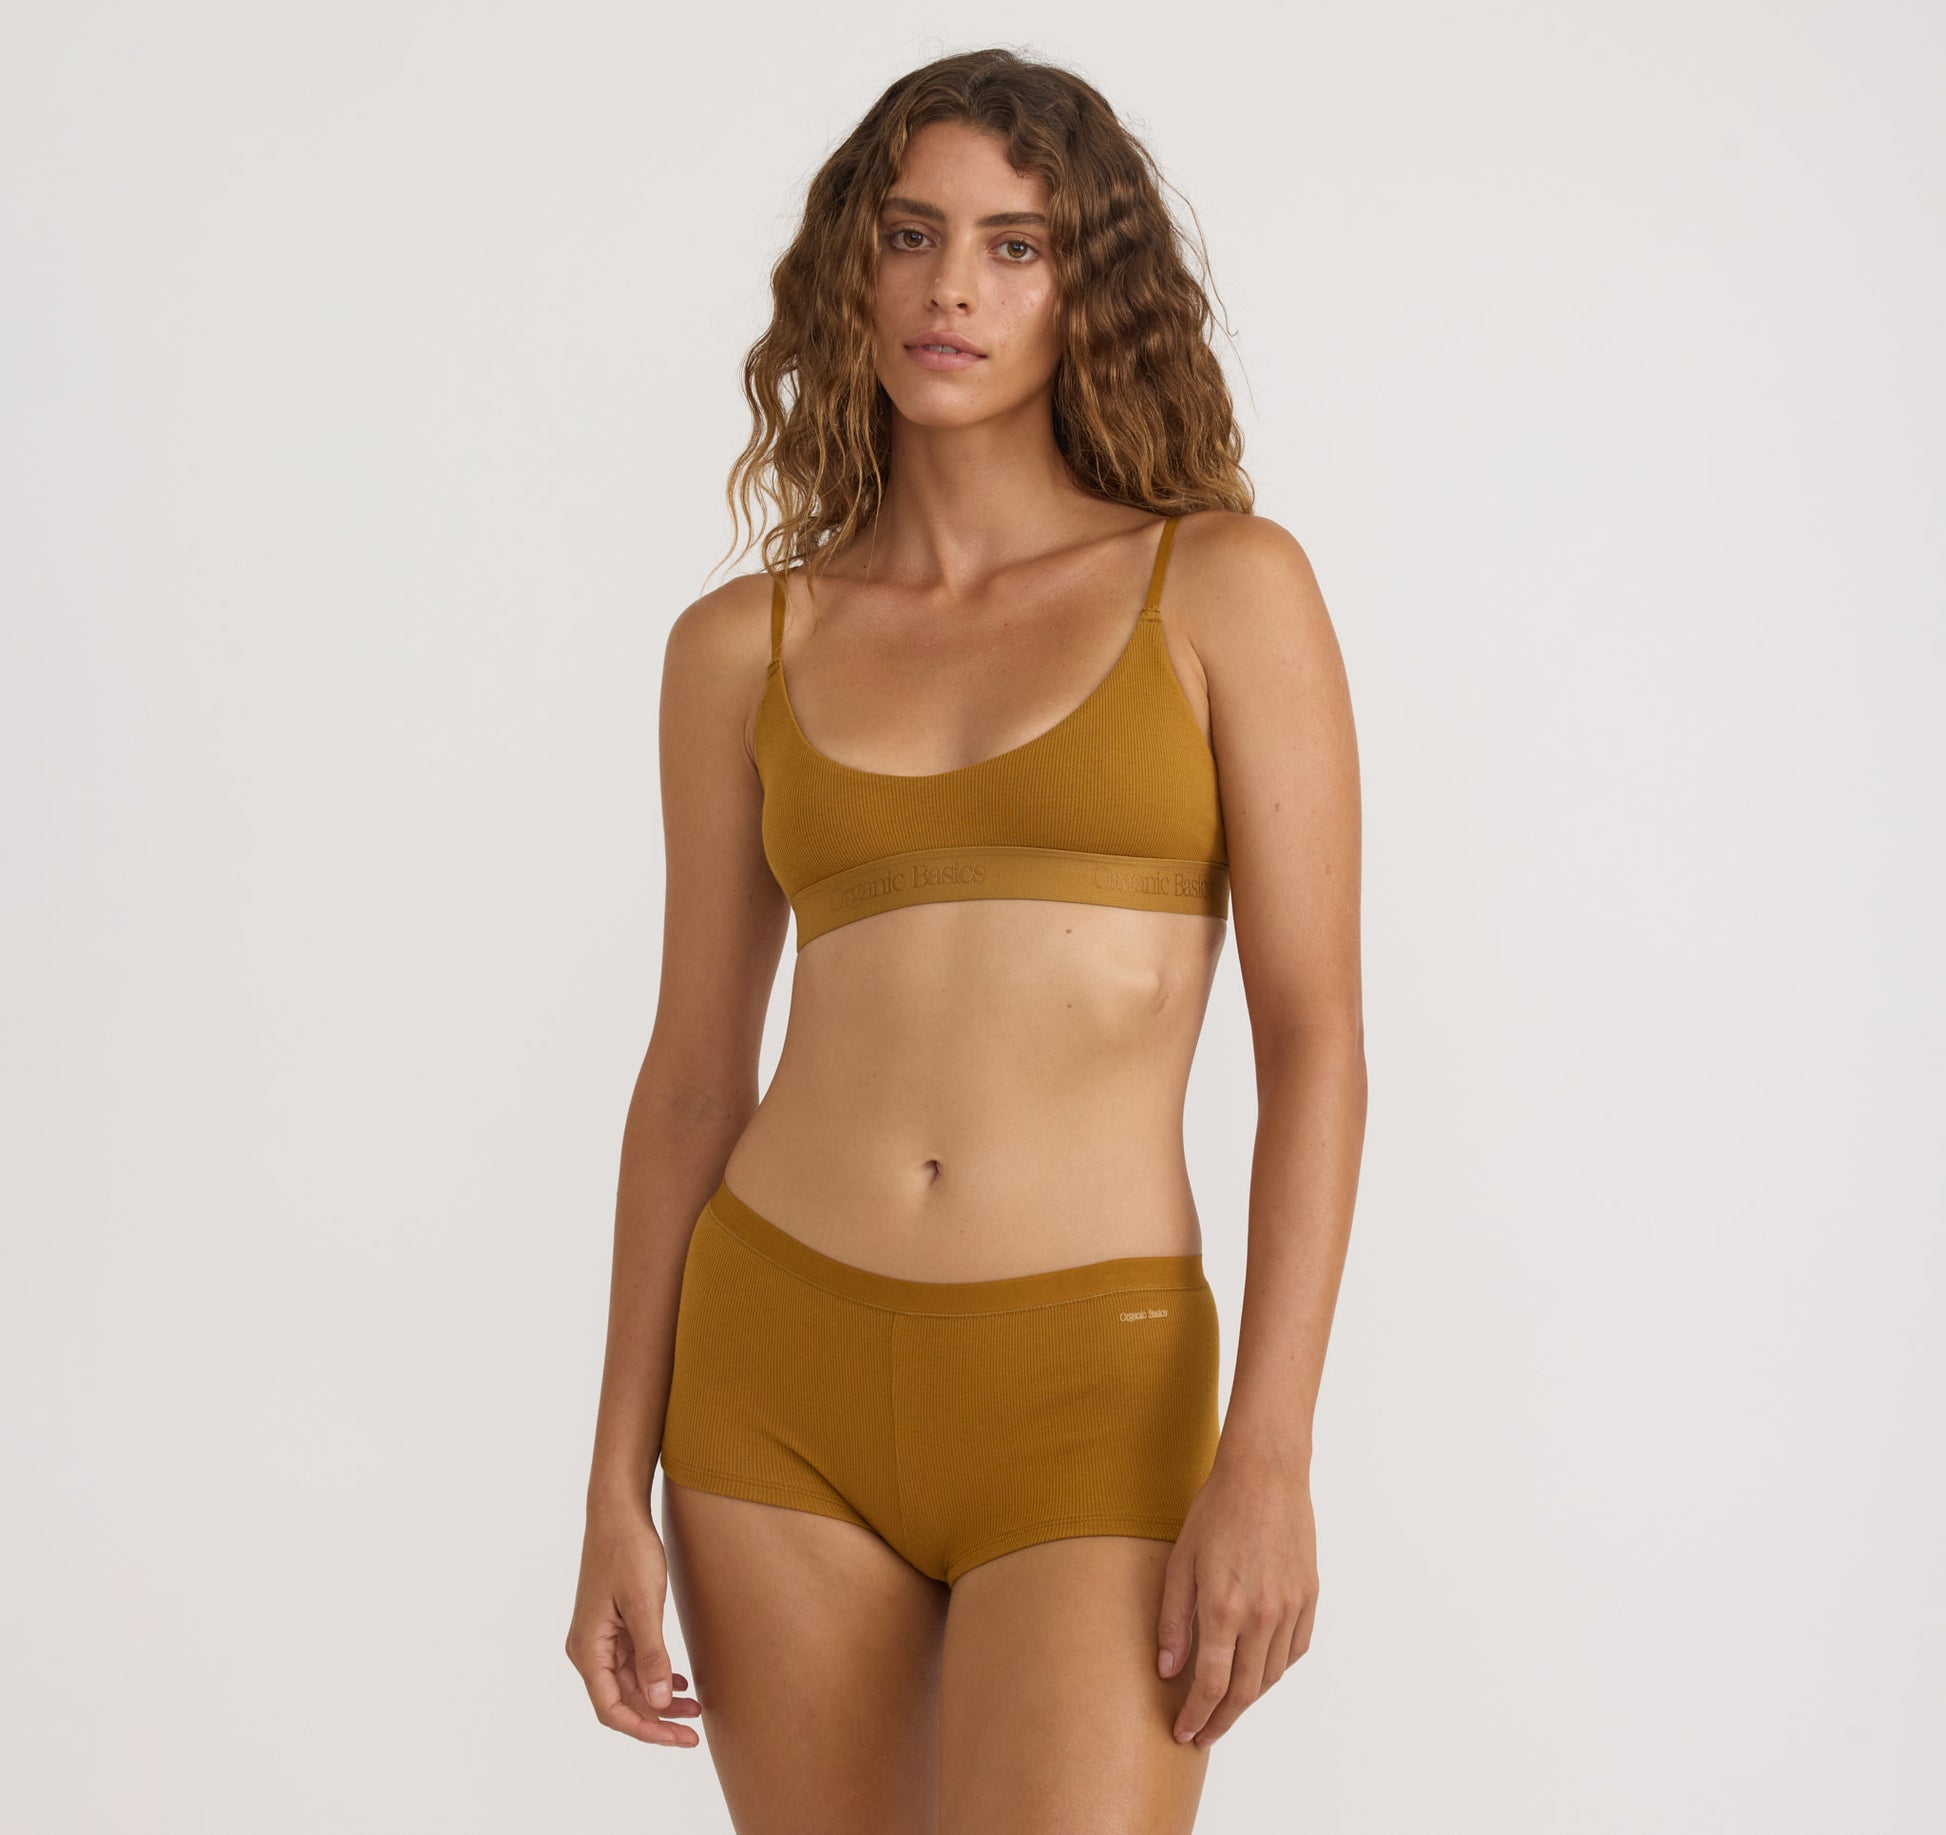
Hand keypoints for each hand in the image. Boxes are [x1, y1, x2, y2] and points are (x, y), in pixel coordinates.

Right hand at [566, 1498, 701, 1745]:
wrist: (618, 1510)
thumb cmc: (627, 1550)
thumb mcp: (644, 1603)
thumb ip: (651, 1654)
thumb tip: (656, 1703)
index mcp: (587, 1649)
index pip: (612, 1709)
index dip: (645, 1729)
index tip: (679, 1738)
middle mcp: (588, 1648)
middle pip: (621, 1701)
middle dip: (657, 1718)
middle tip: (694, 1732)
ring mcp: (600, 1637)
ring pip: (629, 1683)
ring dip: (658, 1699)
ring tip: (694, 1708)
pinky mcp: (613, 1624)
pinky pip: (632, 1663)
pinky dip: (655, 1676)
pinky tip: (678, 1682)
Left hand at [1156, 1439, 1317, 1748]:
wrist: (1265, 1473)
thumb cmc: (1217, 1511)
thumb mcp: (1180, 1561)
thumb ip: (1174, 1620)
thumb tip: (1168, 1669)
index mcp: (1224, 1608)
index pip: (1212, 1685)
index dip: (1197, 1716)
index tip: (1184, 1733)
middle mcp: (1262, 1615)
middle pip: (1245, 1692)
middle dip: (1221, 1720)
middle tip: (1203, 1734)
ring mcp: (1290, 1607)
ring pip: (1271, 1675)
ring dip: (1248, 1699)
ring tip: (1226, 1705)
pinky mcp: (1309, 1597)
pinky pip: (1294, 1651)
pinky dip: (1275, 1670)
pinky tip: (1258, 1670)